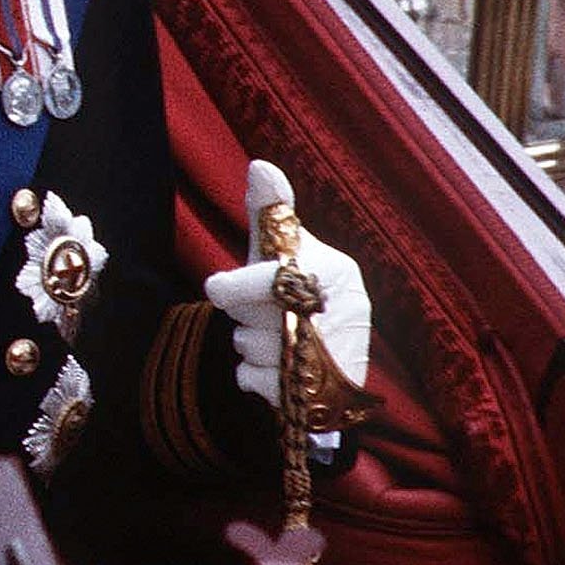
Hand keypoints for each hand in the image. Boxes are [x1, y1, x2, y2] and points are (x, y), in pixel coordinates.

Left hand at [203, 160, 369, 408]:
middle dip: (246, 316)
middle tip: (261, 314)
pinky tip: (269, 367)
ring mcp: (335, 361)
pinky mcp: (320, 400)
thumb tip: (259, 165)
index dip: (234, 287)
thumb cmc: (295, 289)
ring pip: (255, 350)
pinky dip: (250, 375)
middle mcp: (345, 317)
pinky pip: (255, 382)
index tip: (219, 286)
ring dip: (250, 345)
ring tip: (273, 338)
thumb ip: (271, 211)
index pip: (271, 281)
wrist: (322, 358)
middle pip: (259, 319)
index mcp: (337, 274)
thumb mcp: (281, 247)